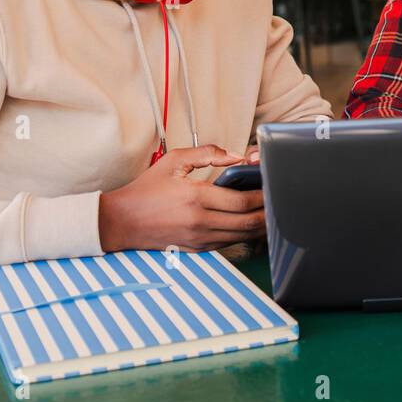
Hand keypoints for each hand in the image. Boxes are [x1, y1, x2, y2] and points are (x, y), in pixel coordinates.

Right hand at [98, 145, 265, 252]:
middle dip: (268, 213)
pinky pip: (228, 243)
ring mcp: (199, 238)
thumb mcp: (174, 161)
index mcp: (196, 198)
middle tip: (280, 202)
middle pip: (247, 222)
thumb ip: (207, 153)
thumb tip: (236, 155)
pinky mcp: (197, 248)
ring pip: (241, 236)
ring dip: (259, 226)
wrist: (121, 221)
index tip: (272, 188)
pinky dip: (243, 234)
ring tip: (272, 213)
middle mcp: (200, 222)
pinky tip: (251, 224)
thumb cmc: (147, 190)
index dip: (262, 197)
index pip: (241, 202)